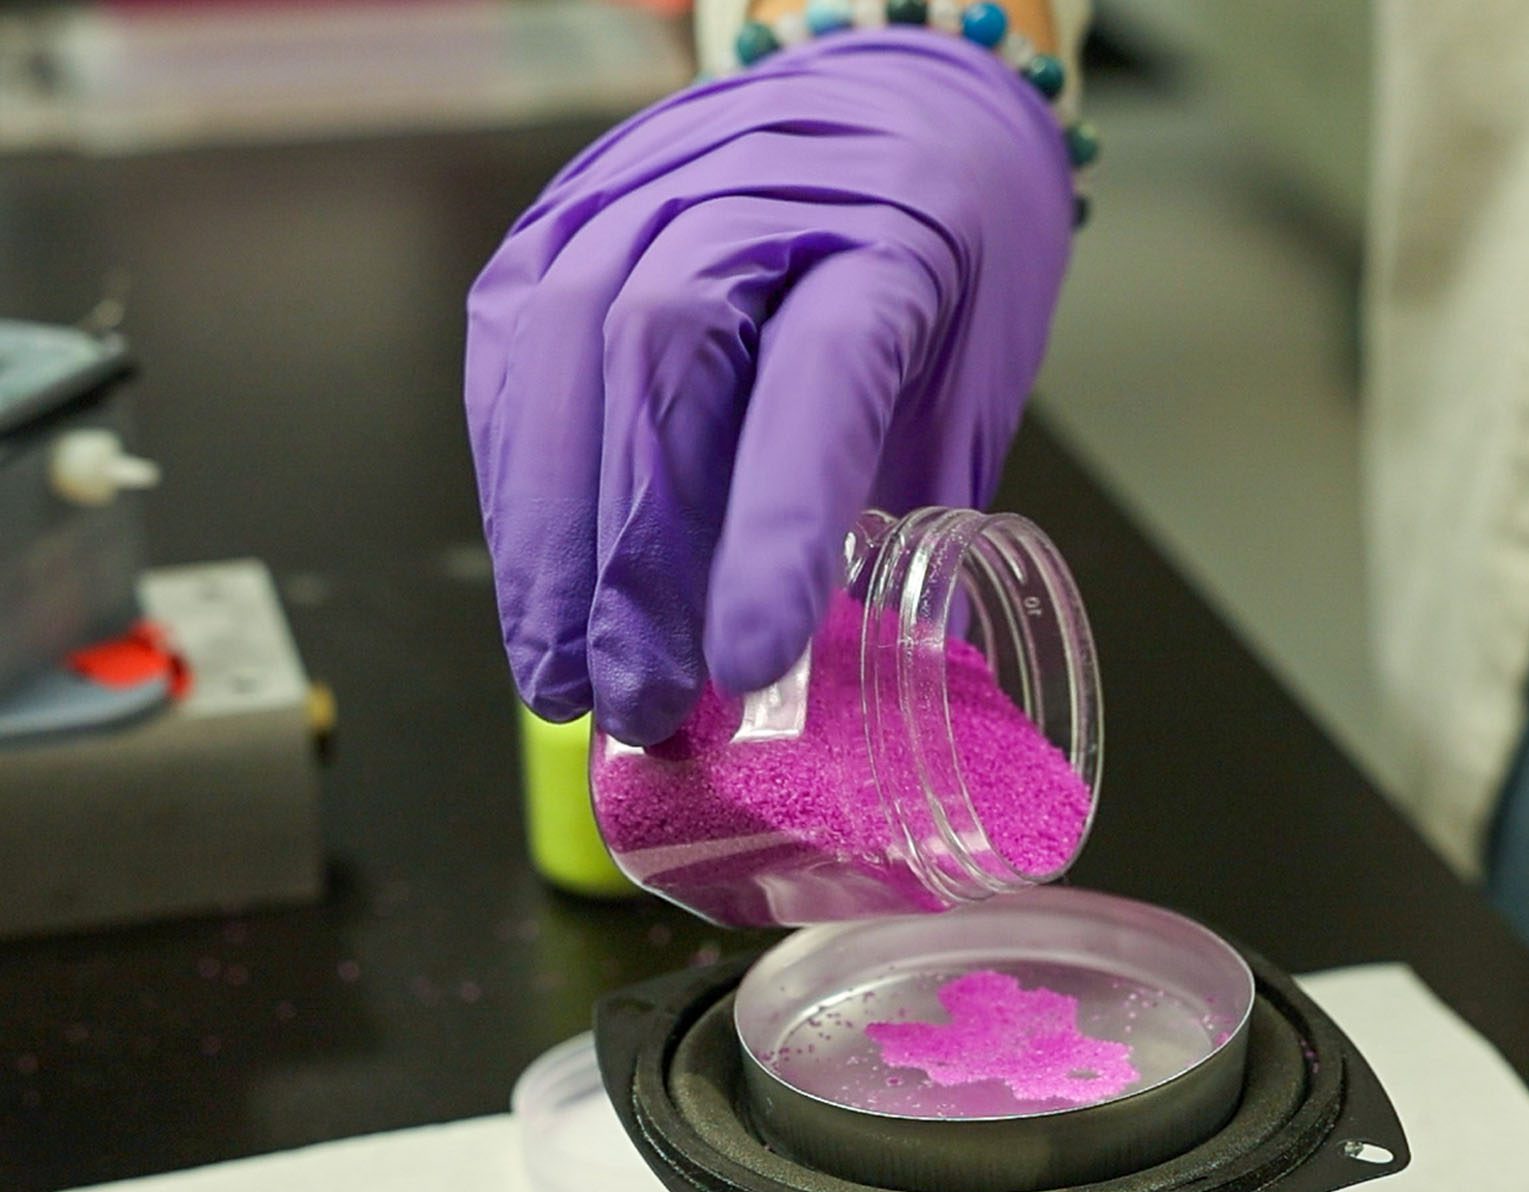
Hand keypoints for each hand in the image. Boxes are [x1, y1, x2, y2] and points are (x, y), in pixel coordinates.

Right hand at [465, 29, 1071, 744]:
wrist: (903, 104)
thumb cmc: (948, 266)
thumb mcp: (968, 394)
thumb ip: (912, 529)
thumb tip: (859, 704)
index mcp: (895, 234)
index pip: (819, 376)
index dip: (775, 526)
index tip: (749, 663)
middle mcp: (760, 187)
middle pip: (662, 360)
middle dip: (633, 560)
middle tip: (635, 703)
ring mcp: (643, 185)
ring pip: (562, 351)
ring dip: (550, 542)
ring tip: (561, 676)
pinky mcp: (565, 211)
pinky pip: (514, 348)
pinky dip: (515, 482)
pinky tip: (535, 579)